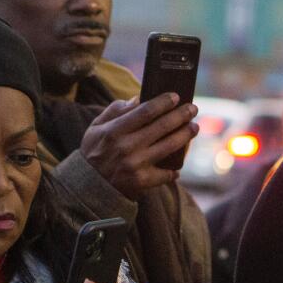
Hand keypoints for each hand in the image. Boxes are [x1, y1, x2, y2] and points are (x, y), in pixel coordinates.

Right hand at [79, 91, 199, 199]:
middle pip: (162, 126)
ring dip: (185, 136)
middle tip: (193, 108)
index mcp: (115, 131)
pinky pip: (165, 174)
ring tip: (194, 127)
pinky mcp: (142, 181)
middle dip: (181, 115)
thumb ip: (115, 111)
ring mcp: (136, 164)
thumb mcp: (96, 128)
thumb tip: (138, 98)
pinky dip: (173, 170)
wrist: (88, 186)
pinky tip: (178, 166)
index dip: (163, 102)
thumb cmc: (94, 152)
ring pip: (169, 147)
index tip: (176, 96)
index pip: (145, 111)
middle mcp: (127, 146)